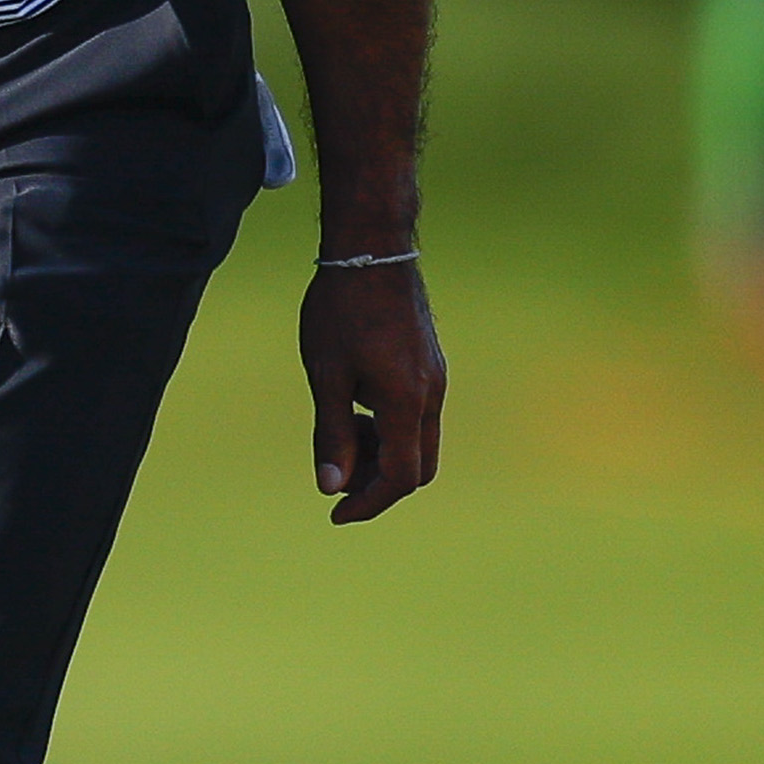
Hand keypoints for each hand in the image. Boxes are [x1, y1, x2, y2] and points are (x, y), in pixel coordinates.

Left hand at [302, 257, 445, 523]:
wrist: (372, 250)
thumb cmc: (341, 308)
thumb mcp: (326, 375)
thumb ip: (332, 433)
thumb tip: (331, 486)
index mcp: (406, 402)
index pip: (398, 477)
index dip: (368, 503)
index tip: (336, 513)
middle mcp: (431, 394)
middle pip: (418, 468)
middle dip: (378, 483)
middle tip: (337, 476)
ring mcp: (436, 378)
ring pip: (420, 441)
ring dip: (383, 454)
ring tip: (342, 435)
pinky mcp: (431, 365)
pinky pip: (419, 416)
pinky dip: (391, 429)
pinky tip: (357, 408)